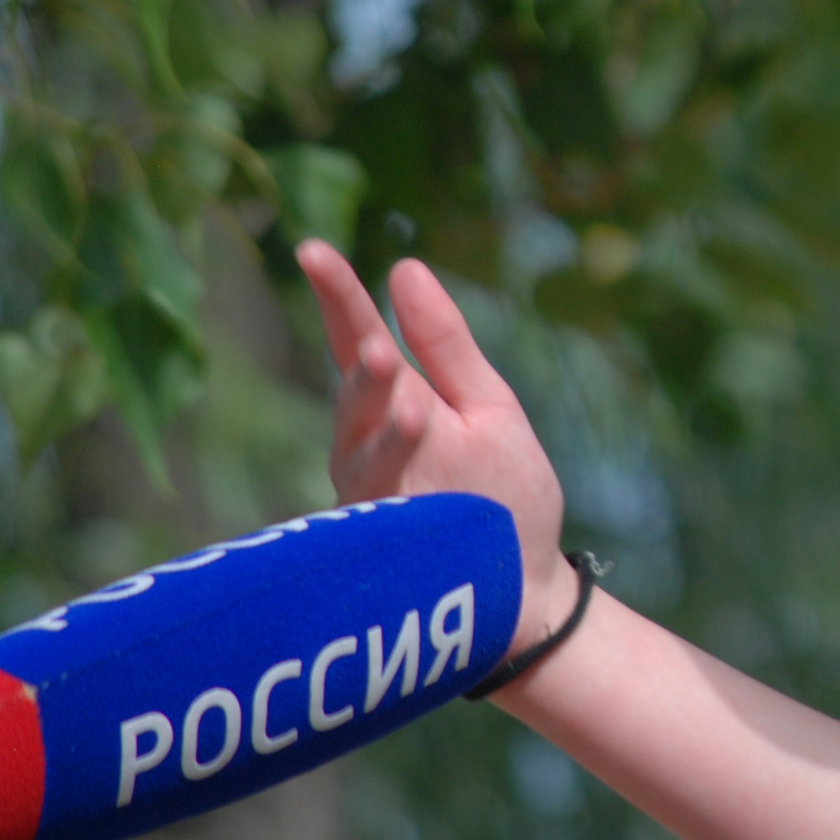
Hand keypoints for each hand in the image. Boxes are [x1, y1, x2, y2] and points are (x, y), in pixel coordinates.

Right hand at [296, 243, 579, 655]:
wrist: (526, 588)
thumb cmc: (502, 491)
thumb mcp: (486, 405)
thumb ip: (446, 344)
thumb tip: (404, 267)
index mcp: (393, 408)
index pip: (356, 343)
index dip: (336, 299)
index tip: (313, 250)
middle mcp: (367, 455)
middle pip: (356, 405)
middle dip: (367, 378)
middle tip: (379, 348)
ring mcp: (372, 510)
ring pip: (364, 467)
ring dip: (387, 440)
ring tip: (416, 412)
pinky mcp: (385, 564)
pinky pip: (378, 534)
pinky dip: (392, 514)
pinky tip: (409, 502)